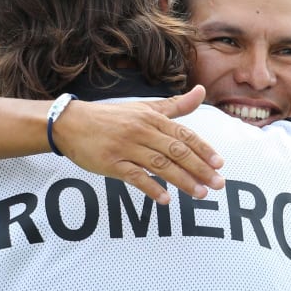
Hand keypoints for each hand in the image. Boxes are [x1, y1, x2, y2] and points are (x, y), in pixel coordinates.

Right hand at [53, 85, 224, 203]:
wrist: (71, 123)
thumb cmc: (112, 116)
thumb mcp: (144, 107)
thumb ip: (174, 105)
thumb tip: (201, 91)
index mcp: (152, 118)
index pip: (184, 135)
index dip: (203, 150)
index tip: (220, 164)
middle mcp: (141, 131)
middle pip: (177, 152)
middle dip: (200, 169)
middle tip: (218, 184)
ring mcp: (126, 147)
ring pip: (160, 166)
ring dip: (182, 181)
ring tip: (200, 194)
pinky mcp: (111, 163)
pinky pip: (135, 177)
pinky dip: (151, 188)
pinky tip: (166, 199)